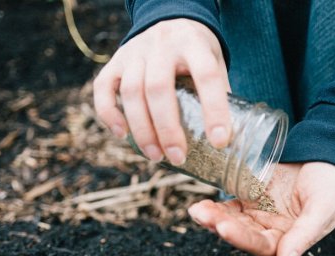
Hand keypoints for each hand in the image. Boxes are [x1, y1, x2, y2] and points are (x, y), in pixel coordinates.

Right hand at [93, 18, 231, 165]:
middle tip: (178, 157)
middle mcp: (162, 45)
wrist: (170, 19)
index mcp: (194, 44)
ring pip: (131, 92)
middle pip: (158, 89)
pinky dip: (109, 113)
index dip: (214, 110)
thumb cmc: (197, 51)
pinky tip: (122, 135)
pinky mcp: (115, 61)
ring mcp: (135, 52)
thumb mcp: (215, 62)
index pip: (206, 76)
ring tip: (156, 156)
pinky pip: (103, 87)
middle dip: (168, 129)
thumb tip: (230, 138)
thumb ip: (219, 92)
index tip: (220, 141)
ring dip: (142, 129)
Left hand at [188, 162, 334, 255]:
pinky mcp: (251, 198)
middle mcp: (271, 231)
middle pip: (242, 234)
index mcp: (290, 239)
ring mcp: (259, 214)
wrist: (326, 155)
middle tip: (204, 216)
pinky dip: (216, 207)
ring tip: (197, 211)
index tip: (223, 227)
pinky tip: (202, 205)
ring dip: (214, 218)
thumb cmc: (330, 184)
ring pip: (232, 221)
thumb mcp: (322, 210)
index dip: (241, 238)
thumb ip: (303, 237)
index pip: (261, 245)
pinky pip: (230, 206)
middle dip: (221, 226)